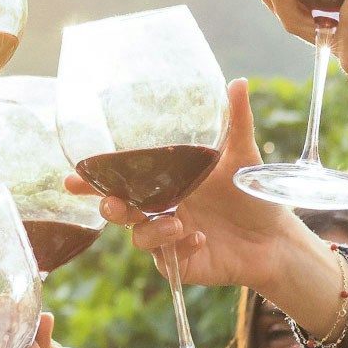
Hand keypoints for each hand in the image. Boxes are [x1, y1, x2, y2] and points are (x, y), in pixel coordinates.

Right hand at [65, 79, 318, 296]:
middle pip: (120, 211)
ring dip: (152, 230)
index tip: (72, 178)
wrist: (275, 238)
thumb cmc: (251, 195)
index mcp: (165, 184)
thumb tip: (239, 82)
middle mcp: (162, 211)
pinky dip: (179, 248)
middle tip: (117, 205)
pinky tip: (198, 239)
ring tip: (178, 223)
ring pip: (139, 237)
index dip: (94, 181)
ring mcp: (169, 239)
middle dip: (112, 207)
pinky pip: (167, 261)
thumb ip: (236, 122)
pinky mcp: (182, 265)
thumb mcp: (243, 156)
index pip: (123, 181)